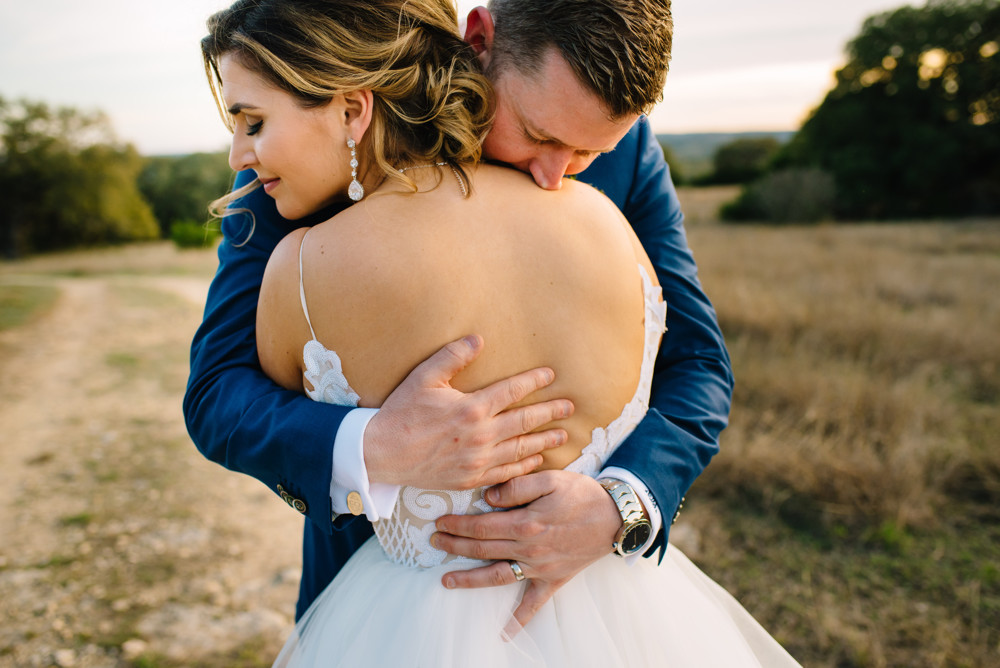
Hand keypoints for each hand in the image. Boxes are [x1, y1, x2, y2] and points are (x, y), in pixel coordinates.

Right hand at [363, 335, 573, 489]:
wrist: (382, 453)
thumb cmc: (401, 412)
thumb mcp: (424, 377)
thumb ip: (452, 357)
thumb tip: (478, 339)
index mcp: (472, 408)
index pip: (512, 391)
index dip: (533, 381)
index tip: (551, 375)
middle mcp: (481, 436)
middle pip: (524, 421)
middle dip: (550, 412)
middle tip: (570, 407)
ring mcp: (478, 460)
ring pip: (521, 449)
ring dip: (544, 441)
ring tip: (563, 435)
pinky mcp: (471, 479)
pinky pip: (506, 473)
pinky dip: (525, 466)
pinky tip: (537, 460)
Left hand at [432, 469, 621, 629]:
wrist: (616, 517)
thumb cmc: (583, 494)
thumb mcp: (551, 478)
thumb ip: (517, 486)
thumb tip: (488, 497)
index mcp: (526, 523)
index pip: (481, 526)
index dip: (457, 525)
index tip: (440, 521)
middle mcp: (529, 549)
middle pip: (483, 550)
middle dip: (455, 546)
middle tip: (434, 542)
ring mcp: (540, 568)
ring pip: (498, 577)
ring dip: (470, 580)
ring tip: (446, 581)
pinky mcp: (553, 580)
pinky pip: (534, 604)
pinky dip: (519, 621)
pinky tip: (504, 634)